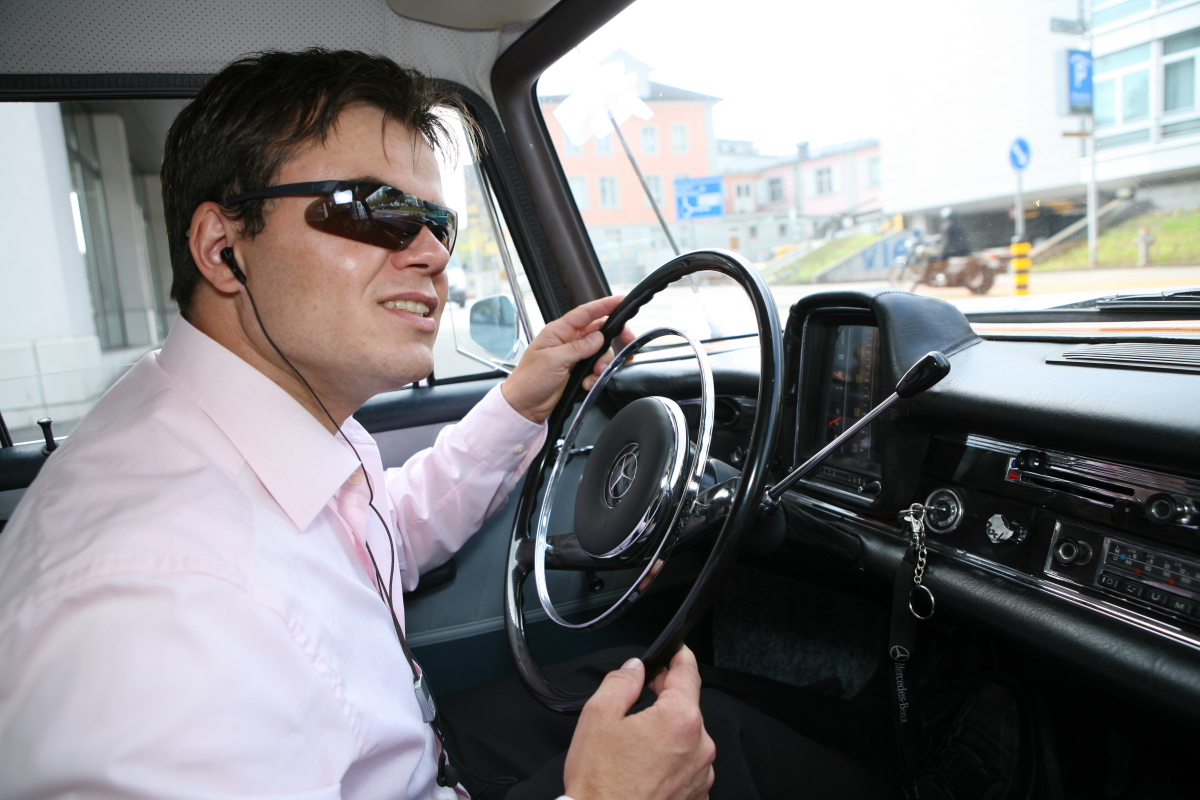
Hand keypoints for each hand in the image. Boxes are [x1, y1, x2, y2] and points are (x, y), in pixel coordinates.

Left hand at [500, 296, 633, 423]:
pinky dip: (596, 376)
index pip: (585, 313)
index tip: (621, 300)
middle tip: (627, 340)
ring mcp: (574, 356)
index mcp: (558, 331)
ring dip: (603, 362)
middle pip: (599, 331)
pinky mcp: (577, 371)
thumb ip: (577, 348)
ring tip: (595, 372)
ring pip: (600, 352)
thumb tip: (598, 338)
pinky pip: (596, 368)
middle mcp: (568, 340)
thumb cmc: (529, 380)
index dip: (604, 305)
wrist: (525, 405)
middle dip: (613, 337)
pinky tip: (587, 382)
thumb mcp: (553, 360)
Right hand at [563, 646, 715, 799]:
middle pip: (687, 707)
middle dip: (666, 699)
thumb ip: (621, 682)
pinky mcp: (696, 796)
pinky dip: (671, 761)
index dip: (680, 657)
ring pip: (688, 738)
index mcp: (679, 719)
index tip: (677, 651)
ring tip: (635, 746)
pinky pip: (688, 766)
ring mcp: (700, 774)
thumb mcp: (598, 717)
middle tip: (638, 704)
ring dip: (668, 733)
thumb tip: (635, 669)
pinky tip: (645, 768)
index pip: (688, 674)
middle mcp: (699, 746)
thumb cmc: (600, 782)